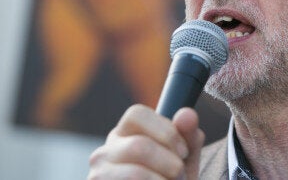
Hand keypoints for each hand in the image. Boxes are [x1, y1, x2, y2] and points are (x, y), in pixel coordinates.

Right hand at [88, 105, 204, 178]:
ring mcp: (99, 175)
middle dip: (170, 164)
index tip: (184, 151)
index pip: (136, 114)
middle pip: (139, 146)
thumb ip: (188, 136)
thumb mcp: (184, 160)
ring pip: (136, 173)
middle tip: (180, 177)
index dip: (165, 131)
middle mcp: (106, 151)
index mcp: (125, 134)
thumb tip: (187, 113)